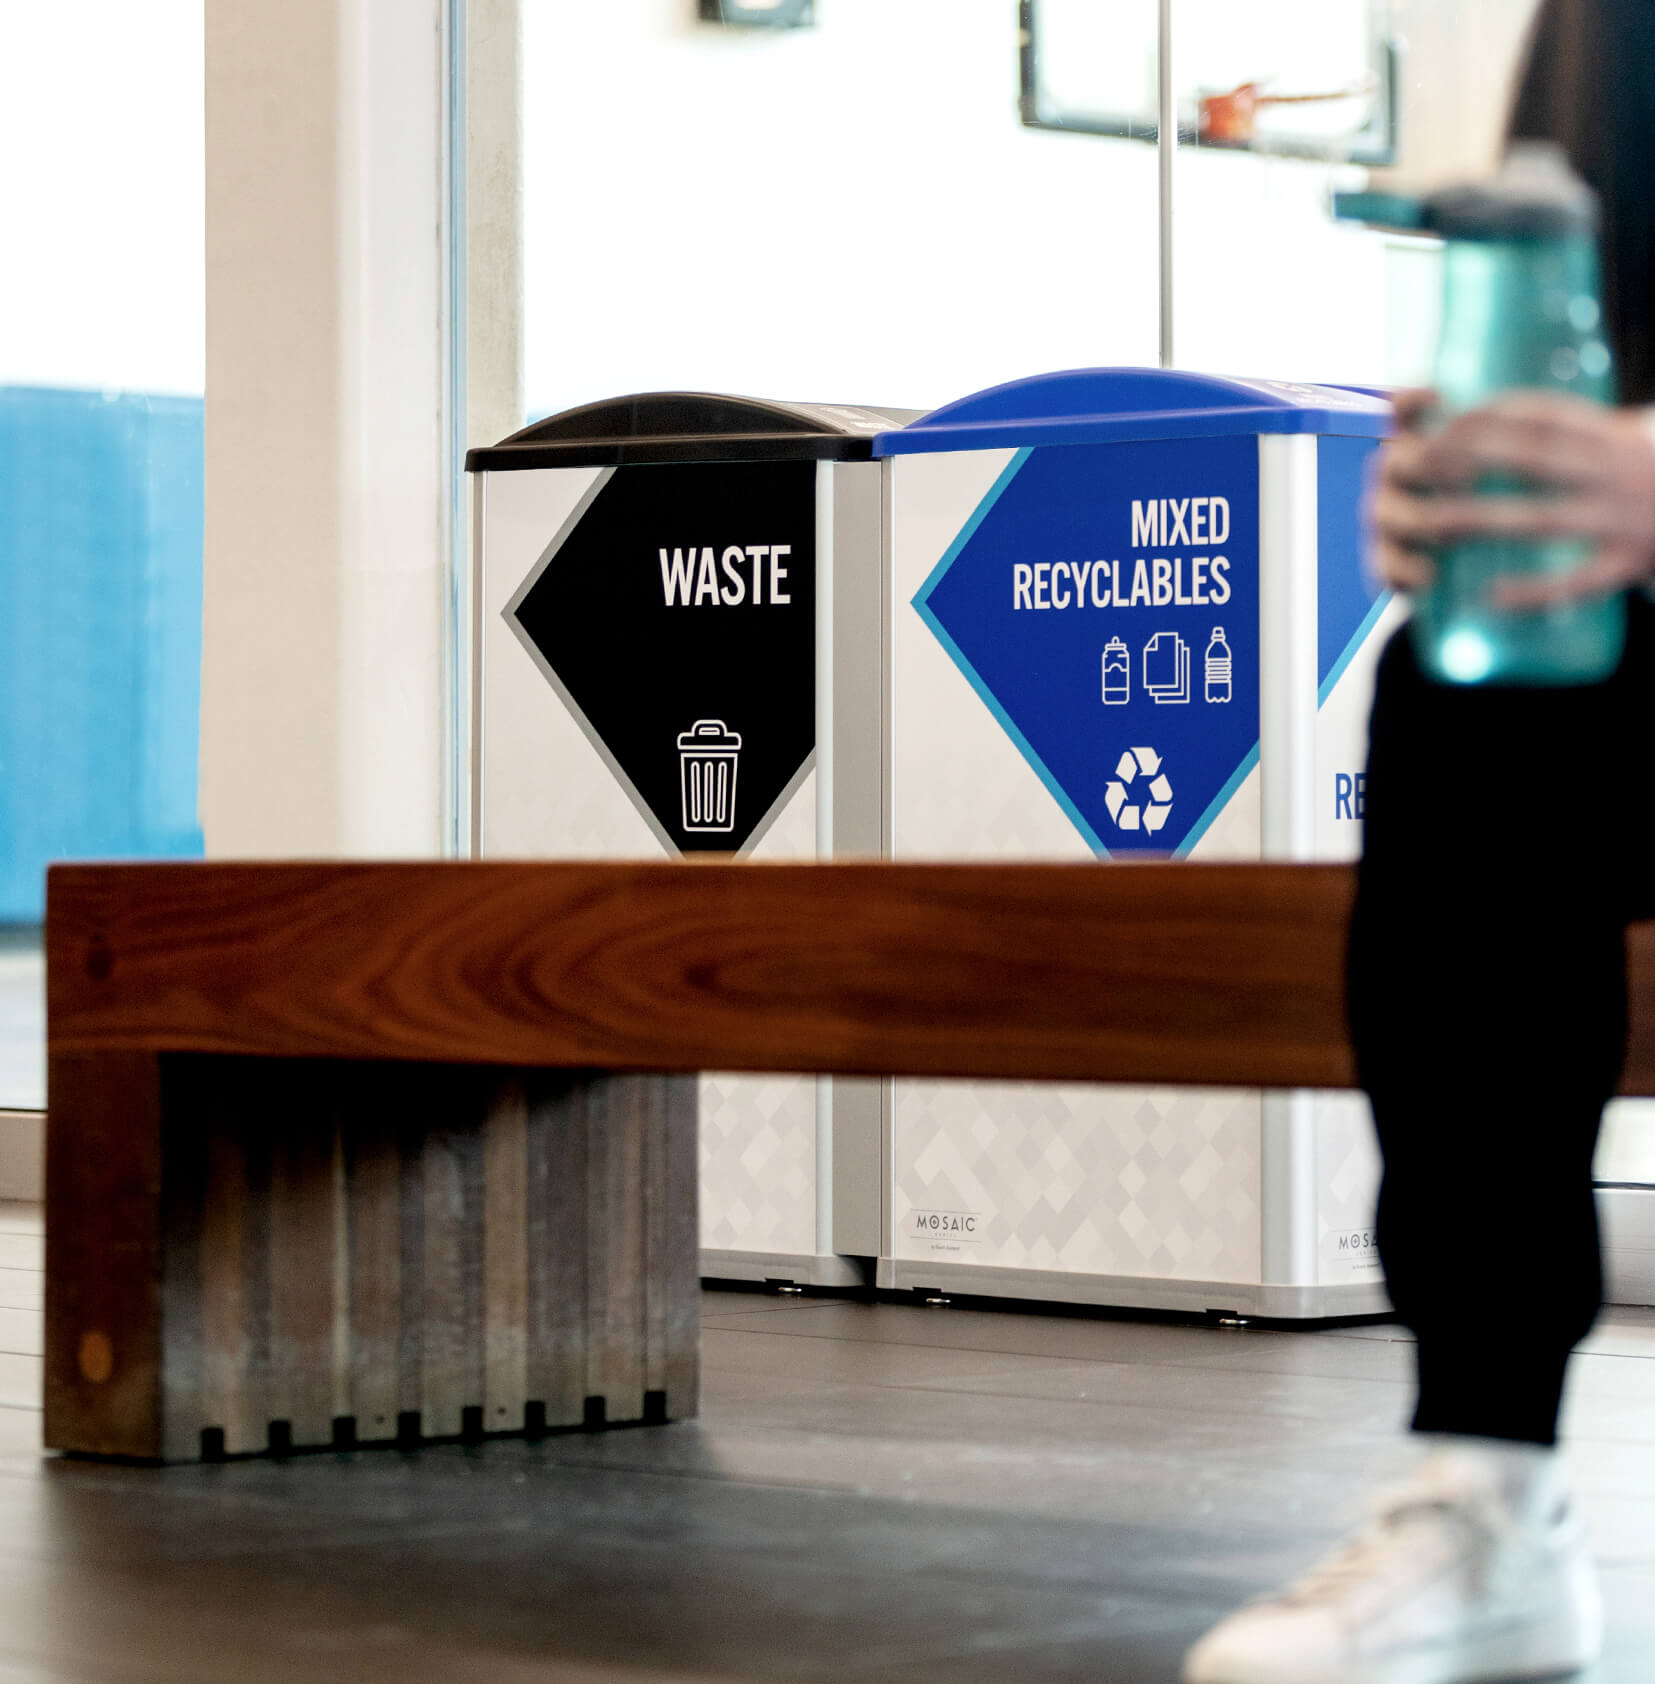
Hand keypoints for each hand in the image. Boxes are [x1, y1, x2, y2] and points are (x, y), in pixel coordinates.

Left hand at [1366, 388, 1654, 603]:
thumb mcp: (1631, 436)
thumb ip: (1580, 429)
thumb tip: (1504, 416)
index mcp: (1614, 436)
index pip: (1543, 414)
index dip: (1488, 415)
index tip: (1442, 423)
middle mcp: (1617, 471)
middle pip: (1533, 458)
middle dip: (1472, 458)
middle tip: (1420, 467)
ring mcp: (1623, 518)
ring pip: (1541, 518)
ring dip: (1481, 520)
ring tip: (1431, 523)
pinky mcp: (1629, 562)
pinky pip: (1576, 581)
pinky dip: (1532, 589)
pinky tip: (1490, 595)